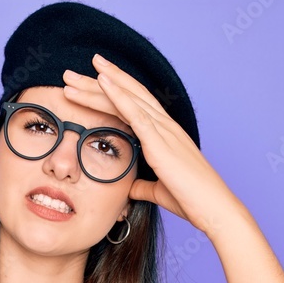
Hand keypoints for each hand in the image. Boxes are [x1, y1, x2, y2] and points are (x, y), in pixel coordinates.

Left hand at [62, 53, 233, 233]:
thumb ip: (144, 185)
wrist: (214, 209)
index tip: (89, 81)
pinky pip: (136, 112)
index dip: (111, 90)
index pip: (133, 104)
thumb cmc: (192, 201)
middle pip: (126, 94)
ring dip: (98, 84)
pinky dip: (117, 95)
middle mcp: (164, 125)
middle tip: (69, 73)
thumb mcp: (160, 190)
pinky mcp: (161, 141)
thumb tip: (130, 188)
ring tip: (71, 74)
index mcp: (164, 134)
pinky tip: (101, 81)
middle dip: (96, 82)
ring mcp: (163, 130)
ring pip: (126, 97)